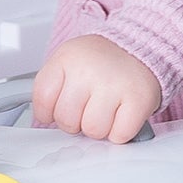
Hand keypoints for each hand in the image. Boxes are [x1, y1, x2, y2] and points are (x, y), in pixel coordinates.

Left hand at [31, 35, 161, 142]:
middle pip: (67, 120)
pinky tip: (121, 115)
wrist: (141, 47)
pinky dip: (120, 132)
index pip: (43, 100)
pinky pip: (119, 135)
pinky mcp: (138, 100)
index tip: (59, 108)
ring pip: (93, 131)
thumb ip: (51, 87)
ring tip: (106, 110)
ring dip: (99, 128)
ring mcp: (114, 85)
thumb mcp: (68, 61)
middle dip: (76, 121)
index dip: (49, 112)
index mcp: (67, 58)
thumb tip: (41, 119)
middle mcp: (89, 70)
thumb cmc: (102, 61)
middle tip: (87, 107)